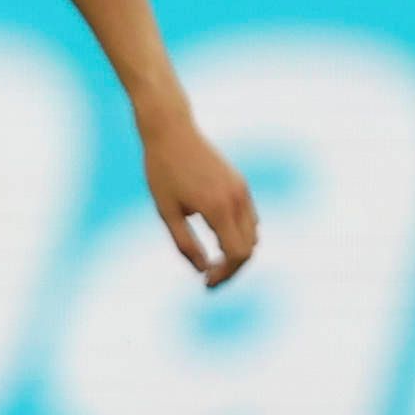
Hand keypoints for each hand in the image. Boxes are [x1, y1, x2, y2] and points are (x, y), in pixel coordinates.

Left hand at [143, 115, 258, 288]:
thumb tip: (201, 270)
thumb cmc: (162, 171)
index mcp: (218, 208)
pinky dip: (240, 235)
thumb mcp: (166, 211)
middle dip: (231, 268)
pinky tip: (218, 240)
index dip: (224, 274)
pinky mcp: (240, 184)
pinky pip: (250, 218)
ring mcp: (242, 191)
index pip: (236, 254)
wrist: (171, 131)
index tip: (205, 283)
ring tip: (212, 263)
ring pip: (253, 234)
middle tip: (208, 279)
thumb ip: (184, 243)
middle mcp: (237, 200)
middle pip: (249, 248)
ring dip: (237, 252)